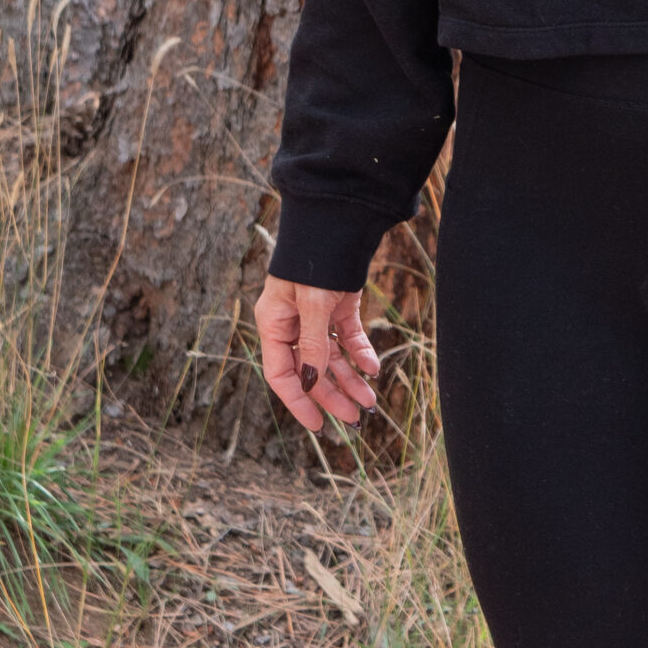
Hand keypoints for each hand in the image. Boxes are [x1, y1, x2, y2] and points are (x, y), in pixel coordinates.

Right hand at [254, 274, 381, 432]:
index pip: (281, 374)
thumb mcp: (312, 305)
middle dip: (333, 395)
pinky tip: (373, 368)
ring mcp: (315, 316)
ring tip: (370, 402)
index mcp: (274, 324)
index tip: (317, 425)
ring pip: (331, 358)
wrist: (336, 222)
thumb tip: (312, 384)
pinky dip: (360, 353)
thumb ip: (312, 345)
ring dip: (349, 380)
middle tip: (355, 419)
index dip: (299, 402)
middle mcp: (292, 324)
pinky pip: (347, 338)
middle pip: (311, 371)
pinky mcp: (337, 307)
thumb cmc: (315, 261)